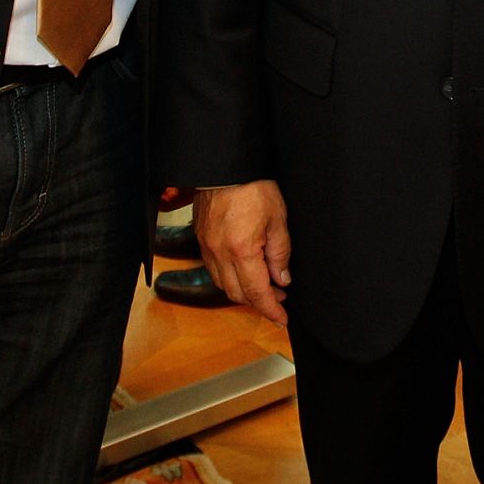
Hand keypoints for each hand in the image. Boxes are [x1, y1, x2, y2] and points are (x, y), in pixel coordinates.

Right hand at [193, 180, 290, 325]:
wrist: (226, 165)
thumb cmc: (254, 186)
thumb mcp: (278, 219)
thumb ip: (280, 253)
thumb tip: (282, 280)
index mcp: (241, 250)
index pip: (257, 292)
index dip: (271, 309)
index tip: (282, 318)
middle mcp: (219, 253)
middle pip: (237, 294)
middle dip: (259, 301)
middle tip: (279, 297)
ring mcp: (207, 247)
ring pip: (222, 284)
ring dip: (243, 291)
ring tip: (264, 284)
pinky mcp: (201, 238)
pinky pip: (213, 269)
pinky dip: (228, 277)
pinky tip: (243, 270)